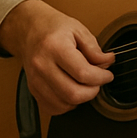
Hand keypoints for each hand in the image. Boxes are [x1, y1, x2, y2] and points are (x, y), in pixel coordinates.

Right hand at [0, 0, 114, 115]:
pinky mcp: (33, 89)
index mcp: (55, 47)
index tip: (107, 75)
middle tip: (97, 82)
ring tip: (84, 85)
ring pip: (64, 104)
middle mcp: (42, 65)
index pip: (83, 73)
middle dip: (92, 91)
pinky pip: (53, 108)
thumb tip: (107, 62)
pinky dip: (66, 105)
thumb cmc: (53, 28)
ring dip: (80, 99)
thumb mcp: (78, 29)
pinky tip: (70, 91)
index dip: (101, 78)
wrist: (29, 30)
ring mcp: (35, 79)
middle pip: (73, 94)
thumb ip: (94, 48)